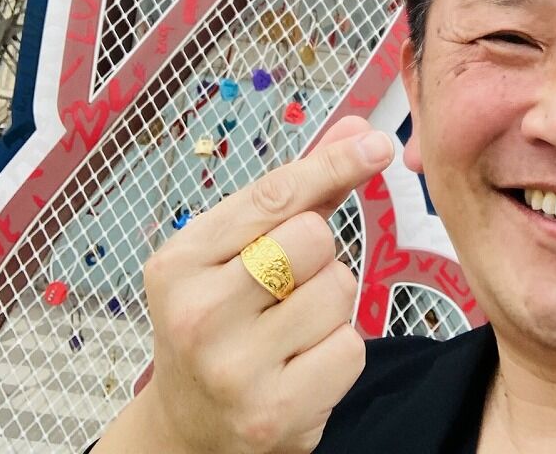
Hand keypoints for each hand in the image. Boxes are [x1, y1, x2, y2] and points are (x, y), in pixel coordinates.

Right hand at [98, 116, 393, 453]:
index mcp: (180, 262)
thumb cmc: (220, 318)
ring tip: (291, 326)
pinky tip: (302, 364)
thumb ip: (299, 190)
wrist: (188, 424)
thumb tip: (357, 131)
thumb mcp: (237, 249)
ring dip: (331, 303)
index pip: (273, 195)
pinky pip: (351, 348)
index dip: (333, 163)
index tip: (375, 143)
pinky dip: (339, 351)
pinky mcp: (274, 415)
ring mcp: (234, 371)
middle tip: (286, 283)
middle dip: (317, 254)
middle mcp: (198, 315)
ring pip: (338, 291)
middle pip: (313, 238)